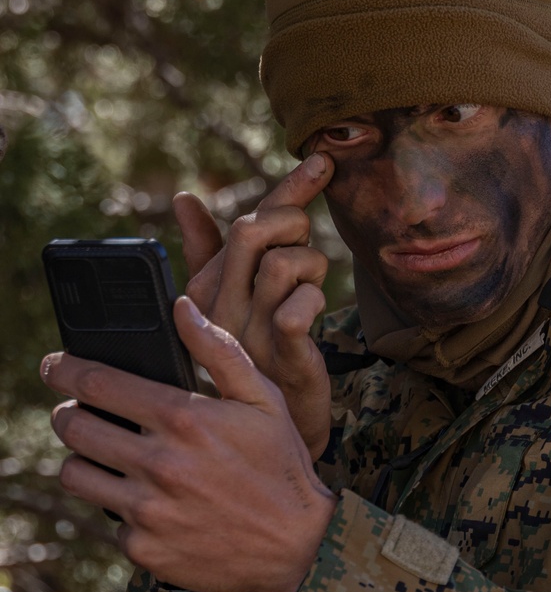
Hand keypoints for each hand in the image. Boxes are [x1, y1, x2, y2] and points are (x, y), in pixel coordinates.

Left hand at [42, 298, 336, 591]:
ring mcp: (148, 510)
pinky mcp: (145, 549)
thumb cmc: (282, 467)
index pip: (95, 383)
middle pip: (71, 427)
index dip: (62, 369)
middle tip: (80, 415)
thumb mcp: (264, 400)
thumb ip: (219, 350)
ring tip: (107, 460)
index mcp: (184, 418)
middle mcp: (160, 464)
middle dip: (69, 414)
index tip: (54, 366)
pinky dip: (123, 511)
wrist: (300, 547)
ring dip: (84, 462)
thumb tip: (181, 307)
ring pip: (74, 475)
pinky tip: (151, 505)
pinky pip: (108, 521)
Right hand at [175, 152, 334, 460]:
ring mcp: (246, 335)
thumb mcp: (236, 303)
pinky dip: (315, 299)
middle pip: (253, 229)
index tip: (323, 162)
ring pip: (281, 263)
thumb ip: (217, 250)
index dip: (287, 189)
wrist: (275, 429)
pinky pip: (297, 307)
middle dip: (295, 222)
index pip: (241, 223)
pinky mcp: (279, 358)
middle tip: (308, 245)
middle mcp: (217, 309)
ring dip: (311, 266)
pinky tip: (312, 315)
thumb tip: (185, 198)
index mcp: (204, 290)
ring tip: (309, 289)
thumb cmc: (255, 359)